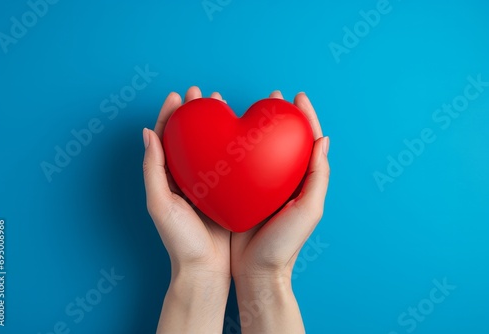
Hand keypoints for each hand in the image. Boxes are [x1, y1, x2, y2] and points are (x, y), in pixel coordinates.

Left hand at [143, 86, 230, 333]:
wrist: (205, 268)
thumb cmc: (180, 240)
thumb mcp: (160, 205)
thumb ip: (152, 169)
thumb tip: (147, 133)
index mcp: (167, 178)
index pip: (164, 138)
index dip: (170, 115)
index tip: (179, 96)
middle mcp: (185, 177)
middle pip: (188, 137)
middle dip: (194, 114)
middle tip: (202, 94)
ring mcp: (206, 184)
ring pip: (209, 146)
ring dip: (213, 125)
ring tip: (221, 105)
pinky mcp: (224, 192)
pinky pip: (226, 163)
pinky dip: (230, 145)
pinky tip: (240, 135)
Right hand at [230, 91, 329, 333]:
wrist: (256, 271)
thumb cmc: (285, 244)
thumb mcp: (309, 211)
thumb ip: (318, 176)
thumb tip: (323, 140)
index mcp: (301, 181)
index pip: (307, 141)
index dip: (304, 116)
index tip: (296, 97)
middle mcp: (281, 179)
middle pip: (280, 139)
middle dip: (276, 115)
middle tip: (271, 96)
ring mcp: (259, 185)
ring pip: (256, 147)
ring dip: (250, 125)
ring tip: (241, 106)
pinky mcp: (240, 193)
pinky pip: (237, 164)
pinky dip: (231, 146)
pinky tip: (222, 135)